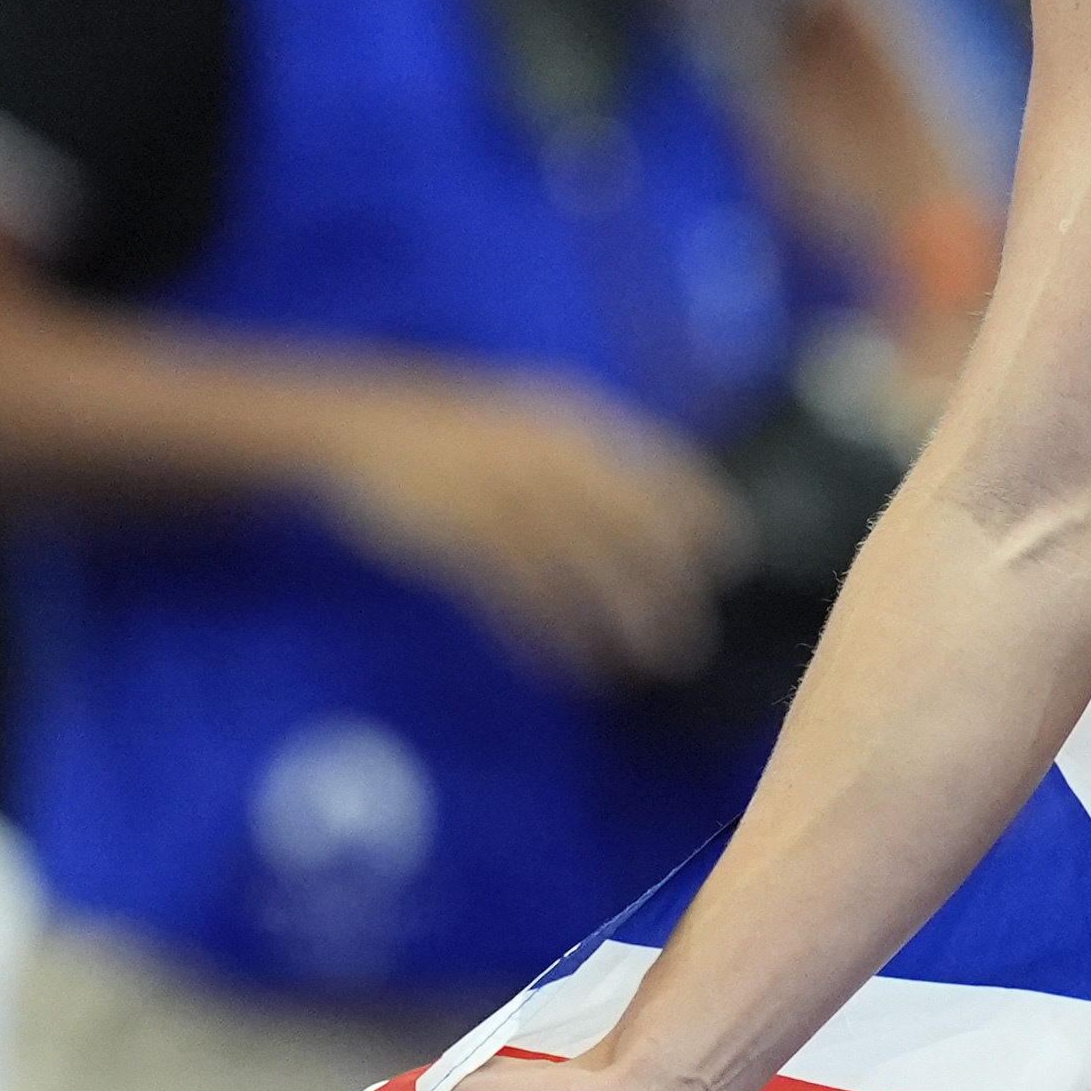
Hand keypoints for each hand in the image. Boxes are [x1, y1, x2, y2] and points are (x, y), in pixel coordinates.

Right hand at [298, 369, 743, 692]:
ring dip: (612, 622)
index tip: (729, 561)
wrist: (361, 426)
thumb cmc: (462, 434)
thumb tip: (665, 507)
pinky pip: (514, 598)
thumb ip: (591, 457)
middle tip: (690, 639)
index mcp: (571, 423)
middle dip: (665, 588)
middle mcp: (544, 457)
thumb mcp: (534, 420)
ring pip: (574, 571)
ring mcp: (499, 496)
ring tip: (641, 666)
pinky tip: (567, 669)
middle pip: (625, 528)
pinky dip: (544, 637)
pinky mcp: (457, 538)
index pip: (659, 467)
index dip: (699, 516)